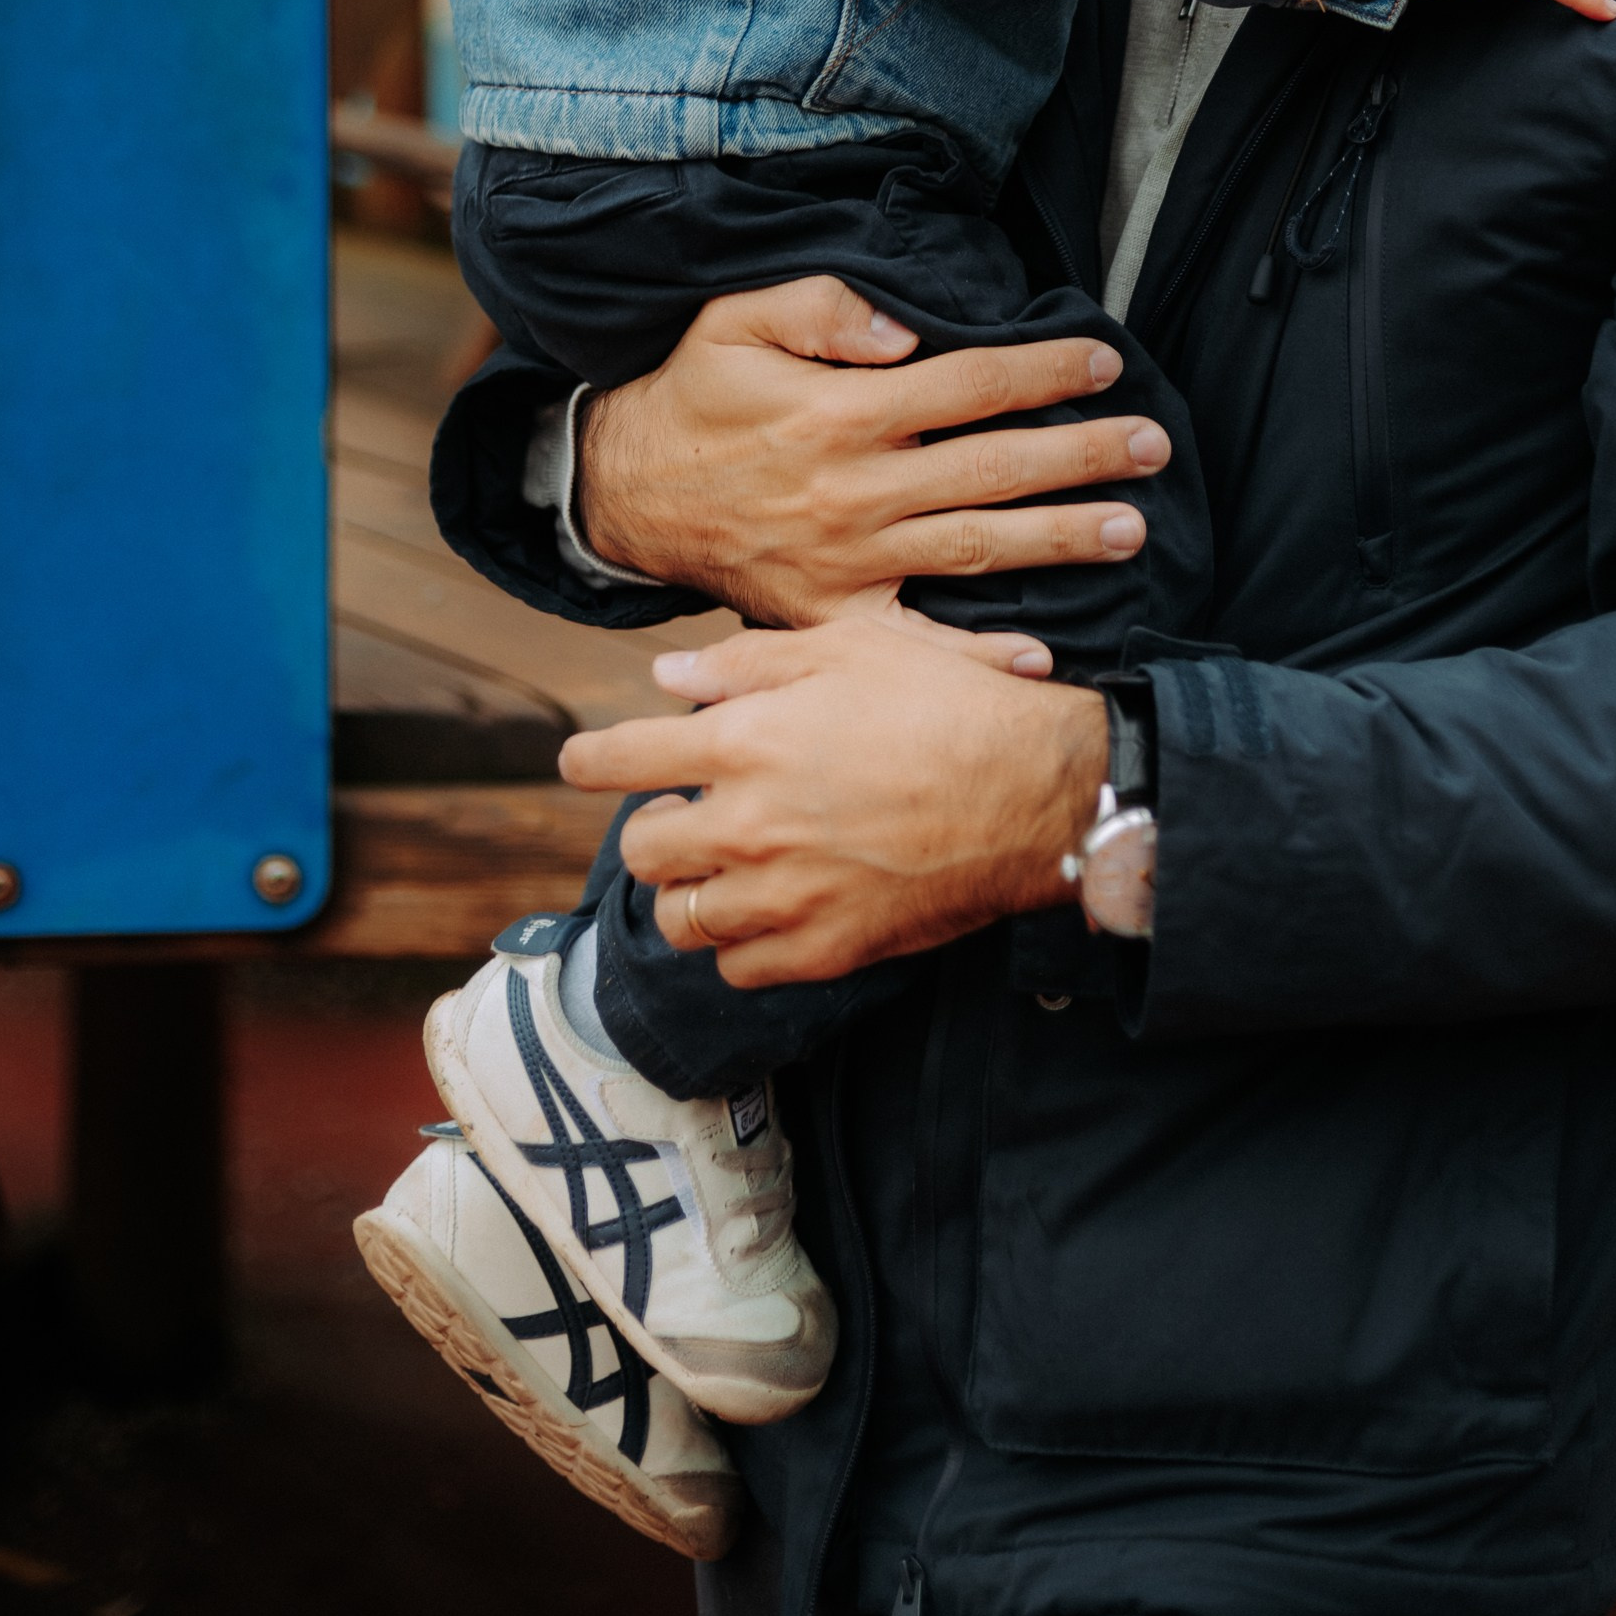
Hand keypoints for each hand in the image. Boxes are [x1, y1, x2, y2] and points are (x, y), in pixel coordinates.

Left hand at [562, 620, 1110, 983]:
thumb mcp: (851, 647)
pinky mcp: (826, 951)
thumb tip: (666, 679)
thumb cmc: (948, 703)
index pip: (618, 758)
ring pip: (682, 919)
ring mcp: (784, 898)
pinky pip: (739, 968)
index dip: (587, 758)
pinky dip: (740, 944)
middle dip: (651, 828)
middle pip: (642, 851)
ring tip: (724, 866)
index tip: (579, 761)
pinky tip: (769, 910)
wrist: (1036, 792)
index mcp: (745, 741)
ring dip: (691, 890)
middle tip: (683, 812)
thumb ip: (748, 663)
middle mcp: (749, 825)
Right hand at [572, 276, 1169, 629]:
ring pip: (974, 547)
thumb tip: (903, 330)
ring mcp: (847, 559)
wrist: (624, 495)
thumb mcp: (734, 321)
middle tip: (1154, 446)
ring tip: (1131, 530)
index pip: (968, 384)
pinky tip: (1042, 656)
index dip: (1042, 369)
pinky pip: (915, 637)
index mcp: (843, 412)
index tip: (1105, 359)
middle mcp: (856, 489)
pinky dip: (976, 654)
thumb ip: (820, 309)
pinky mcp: (830, 615)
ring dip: (1059, 539)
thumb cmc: (692, 395)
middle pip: (993, 468)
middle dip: (1082, 455)